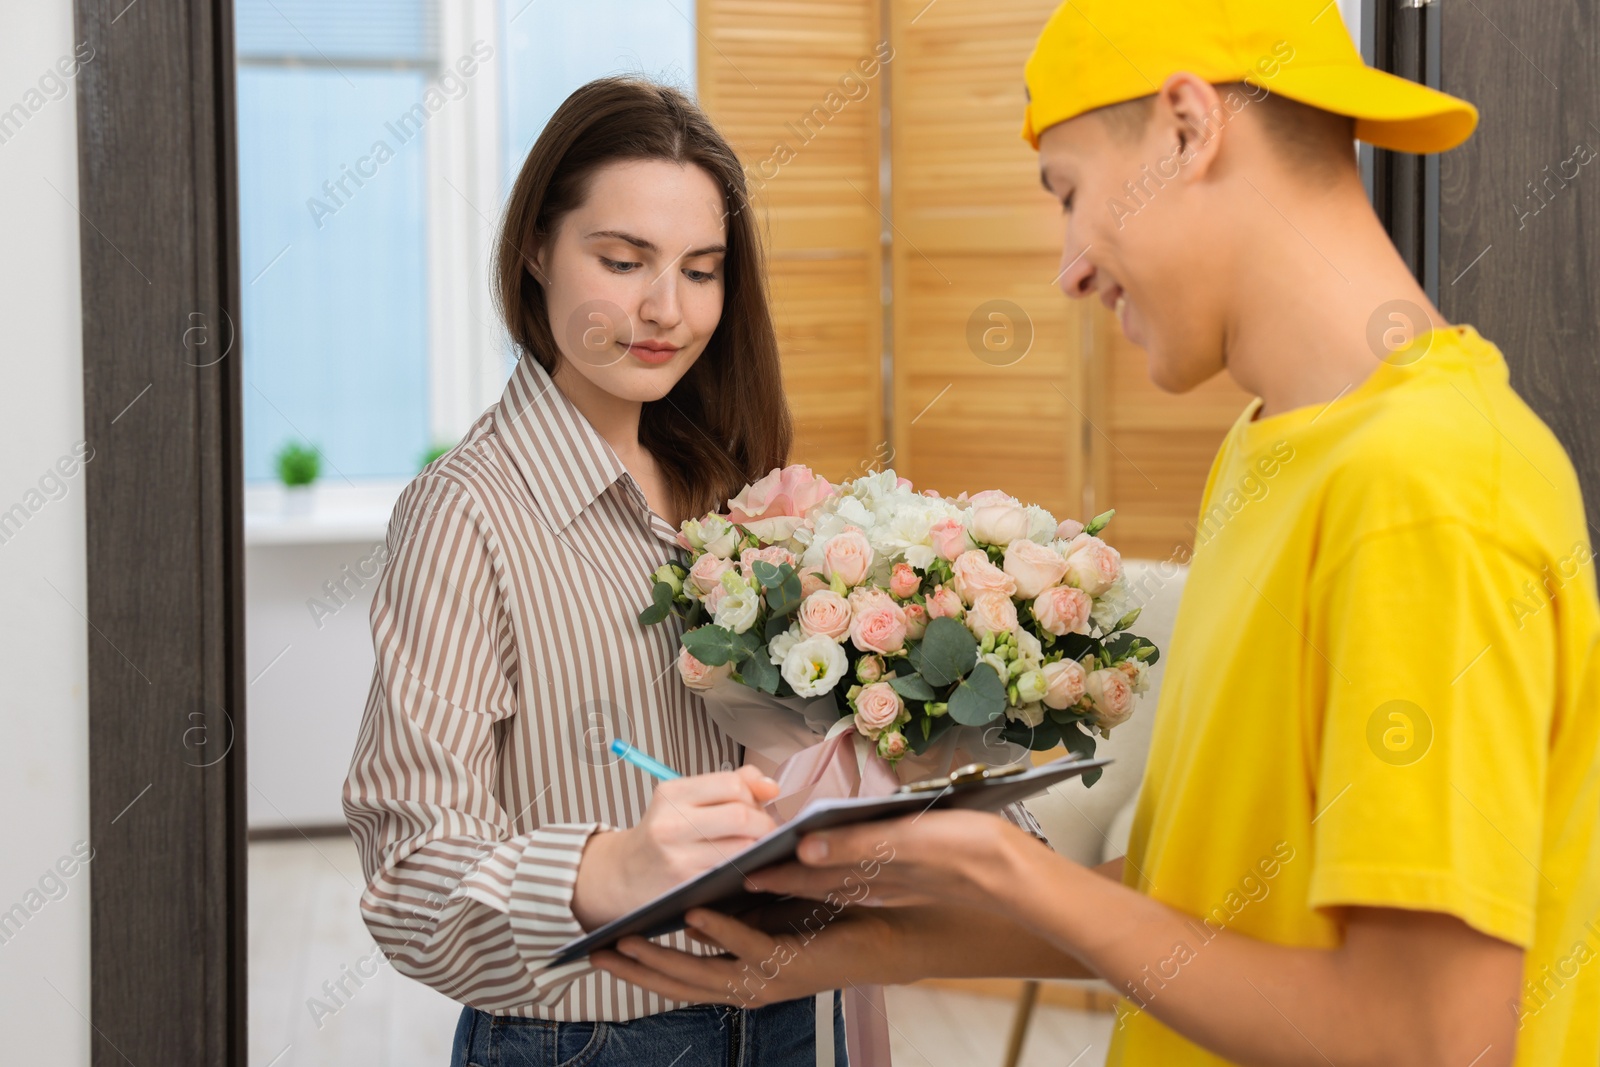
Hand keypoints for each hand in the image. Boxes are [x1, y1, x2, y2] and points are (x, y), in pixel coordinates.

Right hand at [573, 765, 779, 928]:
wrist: (621, 876)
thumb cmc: (661, 835)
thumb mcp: (684, 801)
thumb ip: (728, 786)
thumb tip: (769, 786)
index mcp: (673, 793)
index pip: (732, 783)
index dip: (756, 795)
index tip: (761, 806)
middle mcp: (671, 822)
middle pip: (741, 815)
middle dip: (765, 824)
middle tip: (767, 832)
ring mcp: (677, 856)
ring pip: (742, 846)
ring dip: (759, 848)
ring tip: (754, 849)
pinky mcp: (686, 885)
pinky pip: (732, 872)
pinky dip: (746, 868)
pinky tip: (741, 867)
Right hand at [592, 903, 898, 1005]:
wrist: (889, 933)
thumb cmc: (831, 920)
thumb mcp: (770, 918)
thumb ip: (734, 919)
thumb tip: (690, 914)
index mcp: (744, 978)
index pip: (682, 980)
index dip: (642, 969)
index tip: (604, 951)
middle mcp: (752, 987)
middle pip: (682, 984)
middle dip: (638, 970)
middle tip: (598, 952)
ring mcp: (771, 978)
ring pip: (706, 973)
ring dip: (666, 957)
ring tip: (631, 939)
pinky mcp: (793, 962)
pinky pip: (748, 947)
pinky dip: (718, 932)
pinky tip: (691, 916)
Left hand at [746, 809, 1039, 911]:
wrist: (1020, 874)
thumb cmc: (971, 850)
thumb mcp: (912, 840)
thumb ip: (858, 845)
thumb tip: (804, 847)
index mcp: (874, 874)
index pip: (809, 875)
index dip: (773, 873)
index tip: (738, 872)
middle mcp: (878, 885)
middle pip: (817, 883)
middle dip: (781, 882)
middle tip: (741, 879)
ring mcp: (896, 886)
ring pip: (837, 884)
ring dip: (805, 878)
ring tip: (775, 870)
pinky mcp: (912, 880)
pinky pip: (861, 882)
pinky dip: (836, 874)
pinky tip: (833, 866)